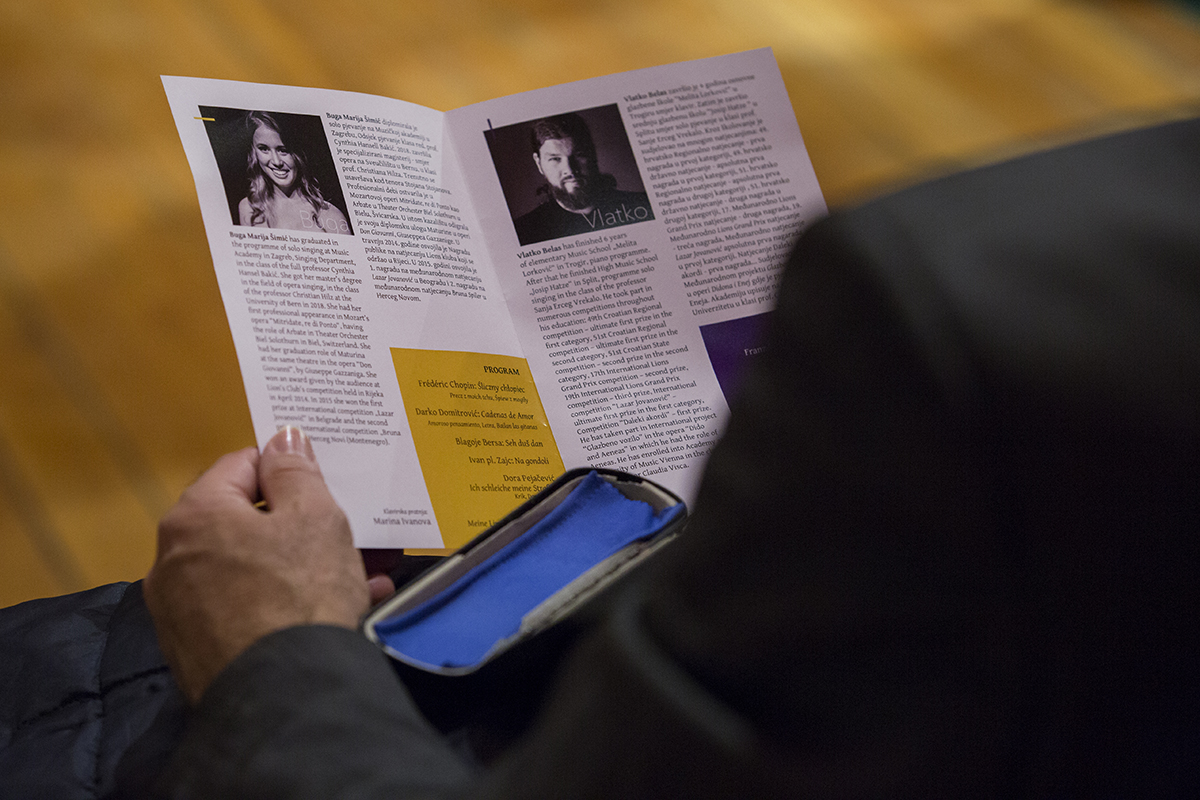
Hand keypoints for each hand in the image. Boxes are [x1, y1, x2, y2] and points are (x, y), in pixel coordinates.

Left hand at [145, 426, 371, 703]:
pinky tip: (341, 608)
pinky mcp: (197, 651)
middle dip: (303, 523)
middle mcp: (172, 560)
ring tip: (364, 573)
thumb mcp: (314, 517)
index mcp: (195, 516)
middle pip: (245, 521)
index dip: (287, 468)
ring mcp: (181, 611)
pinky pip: (249, 608)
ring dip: (305, 564)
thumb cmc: (301, 594)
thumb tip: (281, 437)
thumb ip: (296, 471)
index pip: (241, 465)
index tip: (325, 482)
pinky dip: (288, 601)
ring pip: (252, 568)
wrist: (286, 697)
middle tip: (352, 529)